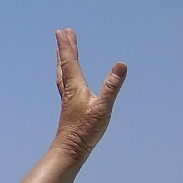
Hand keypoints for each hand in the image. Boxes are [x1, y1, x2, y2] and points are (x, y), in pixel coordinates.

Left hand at [52, 28, 126, 163]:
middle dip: (65, 49)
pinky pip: (65, 85)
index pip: (70, 61)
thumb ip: (112, 86)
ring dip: (63, 61)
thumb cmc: (85, 131)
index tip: (63, 31)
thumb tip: (121, 65)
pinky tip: (69, 81)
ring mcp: (68, 100)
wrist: (70, 151)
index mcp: (75, 87)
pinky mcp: (69, 108)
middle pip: (64, 65)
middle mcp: (69, 91)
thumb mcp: (103, 107)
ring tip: (62, 53)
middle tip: (63, 34)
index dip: (67, 46)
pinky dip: (66, 75)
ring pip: (63, 75)